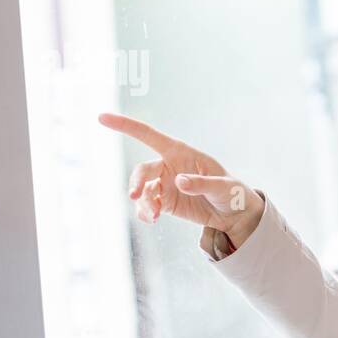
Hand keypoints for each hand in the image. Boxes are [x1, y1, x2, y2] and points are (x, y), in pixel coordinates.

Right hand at [99, 113, 264, 246]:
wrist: (235, 214)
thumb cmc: (232, 192)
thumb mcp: (223, 187)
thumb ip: (201, 183)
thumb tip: (178, 181)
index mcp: (181, 153)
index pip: (149, 135)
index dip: (126, 125)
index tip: (102, 117)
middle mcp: (169, 166)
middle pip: (142, 169)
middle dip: (136, 181)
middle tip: (135, 196)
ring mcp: (166, 184)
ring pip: (143, 190)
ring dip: (143, 203)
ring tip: (154, 216)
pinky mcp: (166, 202)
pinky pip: (147, 205)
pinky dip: (146, 212)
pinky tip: (153, 219)